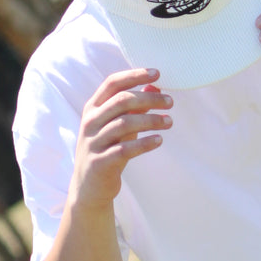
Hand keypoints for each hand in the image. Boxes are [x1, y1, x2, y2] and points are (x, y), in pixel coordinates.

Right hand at [70, 67, 171, 207]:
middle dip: (149, 98)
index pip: (112, 83)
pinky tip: (159, 140)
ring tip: (169, 121)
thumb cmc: (107, 149)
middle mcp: (90, 122)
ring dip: (151, 120)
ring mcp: (93, 142)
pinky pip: (125, 149)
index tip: (157, 74)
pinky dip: (144, 143)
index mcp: (92, 109)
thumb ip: (134, 107)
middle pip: (121, 101)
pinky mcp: (100, 162)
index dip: (134, 75)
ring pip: (124, 124)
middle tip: (171, 102)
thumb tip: (155, 87)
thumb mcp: (118, 126)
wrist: (89, 187)